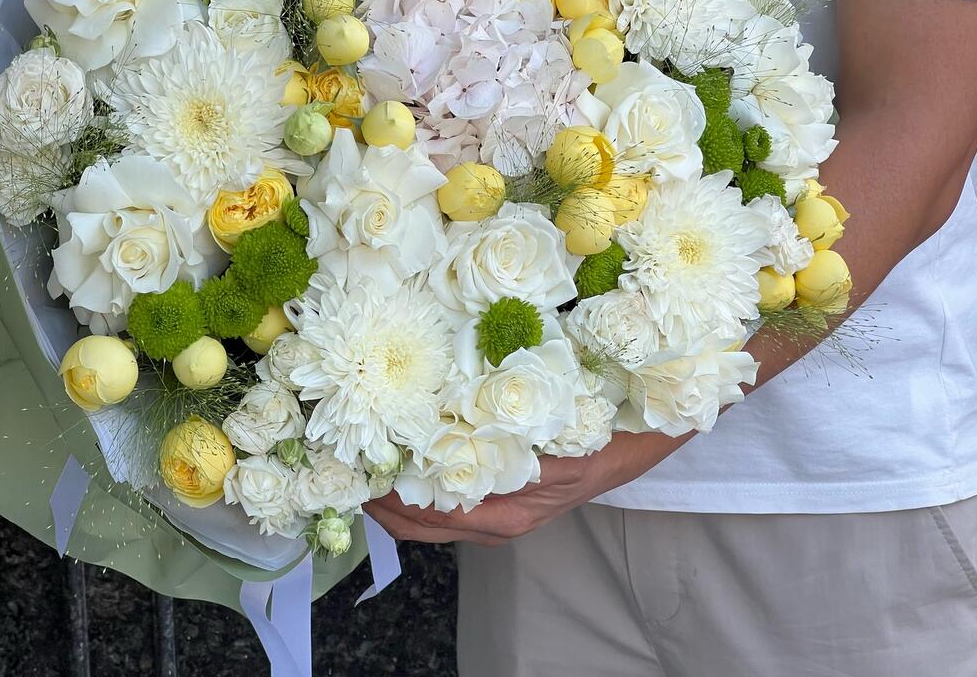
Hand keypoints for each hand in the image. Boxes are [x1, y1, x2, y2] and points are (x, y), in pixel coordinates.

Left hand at [364, 430, 684, 545]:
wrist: (623, 455)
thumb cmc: (591, 450)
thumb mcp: (559, 455)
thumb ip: (519, 462)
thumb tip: (471, 451)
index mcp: (505, 515)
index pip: (433, 515)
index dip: (395, 500)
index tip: (364, 476)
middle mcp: (494, 524)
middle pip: (424, 527)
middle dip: (384, 506)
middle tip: (352, 476)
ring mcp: (496, 518)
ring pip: (433, 520)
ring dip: (400, 500)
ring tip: (370, 472)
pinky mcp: (499, 504)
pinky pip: (449, 507)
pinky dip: (423, 494)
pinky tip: (410, 469)